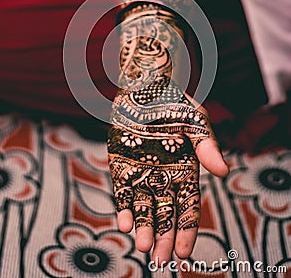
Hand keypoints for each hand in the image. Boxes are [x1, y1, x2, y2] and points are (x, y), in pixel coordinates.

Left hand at [108, 78, 228, 264]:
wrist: (144, 87)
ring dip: (144, 228)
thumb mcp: (195, 121)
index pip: (188, 207)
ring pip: (144, 209)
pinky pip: (122, 193)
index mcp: (186, 170)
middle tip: (160, 260)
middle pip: (165, 215)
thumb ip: (207, 145)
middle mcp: (164, 177)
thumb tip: (224, 171)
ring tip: (143, 246)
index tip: (182, 252)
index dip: (186, 229)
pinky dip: (123, 208)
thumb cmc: (174, 103)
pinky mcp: (122, 167)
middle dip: (163, 237)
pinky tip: (125, 223)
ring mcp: (142, 174)